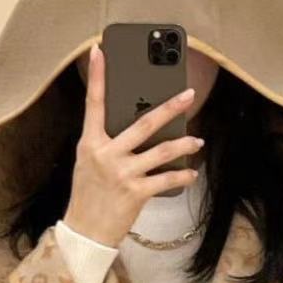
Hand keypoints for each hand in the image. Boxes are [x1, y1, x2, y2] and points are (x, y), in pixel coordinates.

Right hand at [63, 41, 204, 247]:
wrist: (85, 232)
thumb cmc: (88, 195)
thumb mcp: (88, 163)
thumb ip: (106, 143)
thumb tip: (134, 126)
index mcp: (90, 143)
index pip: (93, 103)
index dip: (97, 76)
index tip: (100, 50)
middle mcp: (106, 154)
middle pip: (143, 123)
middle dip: (169, 107)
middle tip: (188, 95)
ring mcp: (122, 173)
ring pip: (161, 151)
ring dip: (183, 145)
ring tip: (197, 141)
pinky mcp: (136, 192)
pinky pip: (166, 180)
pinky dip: (182, 177)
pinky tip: (191, 174)